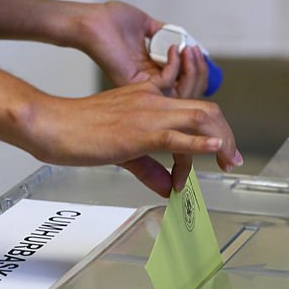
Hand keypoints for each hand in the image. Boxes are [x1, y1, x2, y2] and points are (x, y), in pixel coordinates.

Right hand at [24, 81, 241, 196]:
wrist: (55, 124)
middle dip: (226, 134)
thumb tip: (168, 189)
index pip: (191, 108)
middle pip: (206, 109)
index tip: (214, 156)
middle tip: (233, 160)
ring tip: (229, 160)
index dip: (208, 132)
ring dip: (221, 139)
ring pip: (200, 117)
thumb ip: (149, 169)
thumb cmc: (79, 132)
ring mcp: (149, 113)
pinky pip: (178, 135)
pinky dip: (201, 142)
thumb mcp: (123, 152)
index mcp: (149, 98)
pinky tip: (215, 149)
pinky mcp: (141, 131)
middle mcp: (154, 100)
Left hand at [74, 0, 207, 98]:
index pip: (184, 84)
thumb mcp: (145, 25)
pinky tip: (172, 49)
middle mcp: (150, 85)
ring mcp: (144, 89)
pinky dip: (175, 66)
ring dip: (192, 71)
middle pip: (188, 94)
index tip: (198, 52)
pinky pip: (166, 84)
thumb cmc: (112, 21)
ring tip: (188, 50)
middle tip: (196, 52)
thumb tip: (181, 37)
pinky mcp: (137, 85)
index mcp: (152, 73)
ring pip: (181, 94)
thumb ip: (163, 32)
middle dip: (200, 74)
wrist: (93, 21)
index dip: (198, 72)